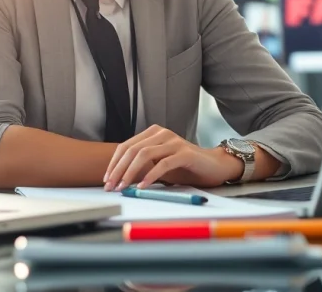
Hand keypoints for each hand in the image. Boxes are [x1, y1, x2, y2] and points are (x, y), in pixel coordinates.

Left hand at [103, 125, 242, 190]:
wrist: (214, 166)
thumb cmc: (185, 167)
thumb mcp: (159, 165)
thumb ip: (142, 167)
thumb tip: (118, 180)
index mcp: (153, 133)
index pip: (126, 146)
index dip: (114, 163)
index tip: (106, 180)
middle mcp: (162, 134)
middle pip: (132, 150)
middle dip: (118, 170)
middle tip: (110, 187)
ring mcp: (174, 142)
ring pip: (144, 155)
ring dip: (130, 173)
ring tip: (123, 187)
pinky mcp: (185, 153)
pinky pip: (163, 164)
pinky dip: (150, 176)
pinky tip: (143, 186)